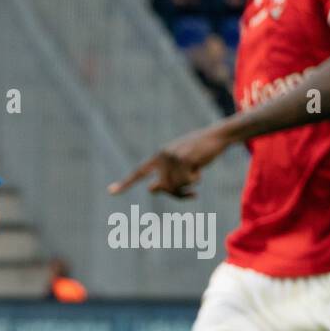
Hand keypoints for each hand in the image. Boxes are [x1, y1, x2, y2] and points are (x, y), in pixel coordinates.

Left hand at [109, 125, 231, 198]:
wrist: (218, 135)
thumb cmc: (199, 152)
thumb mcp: (181, 164)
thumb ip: (166, 176)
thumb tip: (151, 189)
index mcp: (159, 156)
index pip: (139, 172)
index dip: (126, 183)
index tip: (111, 191)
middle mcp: (162, 156)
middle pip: (162, 187)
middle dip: (176, 195)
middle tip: (190, 195)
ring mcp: (173, 157)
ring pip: (174, 186)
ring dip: (186, 189)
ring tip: (196, 180)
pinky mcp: (185, 159)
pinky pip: (187, 182)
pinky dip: (195, 181)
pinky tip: (201, 169)